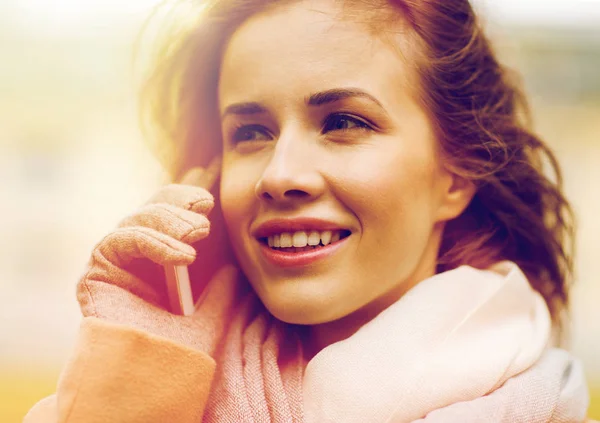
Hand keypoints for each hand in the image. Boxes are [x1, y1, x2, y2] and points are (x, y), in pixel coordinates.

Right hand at [76, 159, 241, 354]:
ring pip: (138, 218)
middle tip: (206, 207)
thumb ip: (222, 291)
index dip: (189, 197)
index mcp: (162, 265)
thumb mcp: (213, 315)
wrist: (156, 383)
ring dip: (171, 220)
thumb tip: (235, 269)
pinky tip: (183, 256)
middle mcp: (137, 260)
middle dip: (179, 202)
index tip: (212, 189)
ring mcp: (116, 263)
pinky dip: (153, 241)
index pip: (173, 217)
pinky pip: (122, 238)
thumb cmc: (182, 355)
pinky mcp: (97, 270)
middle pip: (152, 209)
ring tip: (199, 234)